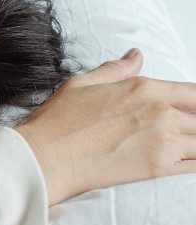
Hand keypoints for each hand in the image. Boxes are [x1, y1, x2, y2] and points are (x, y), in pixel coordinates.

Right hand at [15, 49, 195, 204]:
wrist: (43, 158)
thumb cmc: (56, 123)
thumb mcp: (82, 84)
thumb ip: (116, 70)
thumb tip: (135, 56)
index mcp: (145, 88)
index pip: (194, 92)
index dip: (195, 104)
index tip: (190, 114)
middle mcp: (161, 112)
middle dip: (194, 125)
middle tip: (185, 134)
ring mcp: (163, 141)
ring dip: (195, 144)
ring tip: (187, 147)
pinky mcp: (158, 168)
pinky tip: (190, 162)